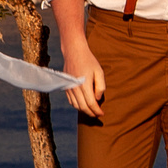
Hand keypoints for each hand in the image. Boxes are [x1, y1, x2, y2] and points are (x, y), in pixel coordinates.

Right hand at [52, 0, 106, 116]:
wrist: (74, 52)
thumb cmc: (89, 61)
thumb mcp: (99, 71)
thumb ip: (100, 86)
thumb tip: (97, 99)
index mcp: (84, 84)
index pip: (90, 103)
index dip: (97, 110)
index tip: (102, 113)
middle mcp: (75, 88)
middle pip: (83, 107)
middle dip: (91, 113)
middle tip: (97, 115)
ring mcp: (69, 88)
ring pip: (76, 105)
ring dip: (84, 111)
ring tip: (92, 111)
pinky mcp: (65, 86)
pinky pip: (71, 101)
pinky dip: (77, 106)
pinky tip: (83, 105)